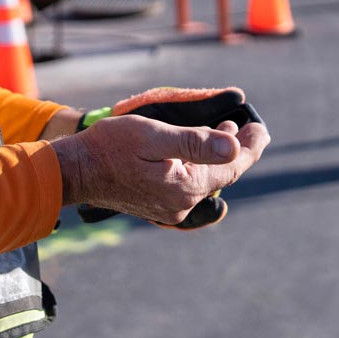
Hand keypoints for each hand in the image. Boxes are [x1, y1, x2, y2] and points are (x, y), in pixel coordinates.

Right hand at [53, 114, 267, 227]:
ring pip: (205, 181)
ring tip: (227, 131)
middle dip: (237, 151)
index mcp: (185, 186)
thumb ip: (195, 143)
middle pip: (221, 176)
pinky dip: (199, 167)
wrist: (75, 170)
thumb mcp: (153, 136)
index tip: (263, 130)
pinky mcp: (157, 205)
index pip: (232, 167)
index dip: (251, 148)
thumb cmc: (110, 146)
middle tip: (251, 129)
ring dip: (217, 157)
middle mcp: (181, 203)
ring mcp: (169, 208)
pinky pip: (188, 186)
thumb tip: (233, 147)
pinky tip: (197, 152)